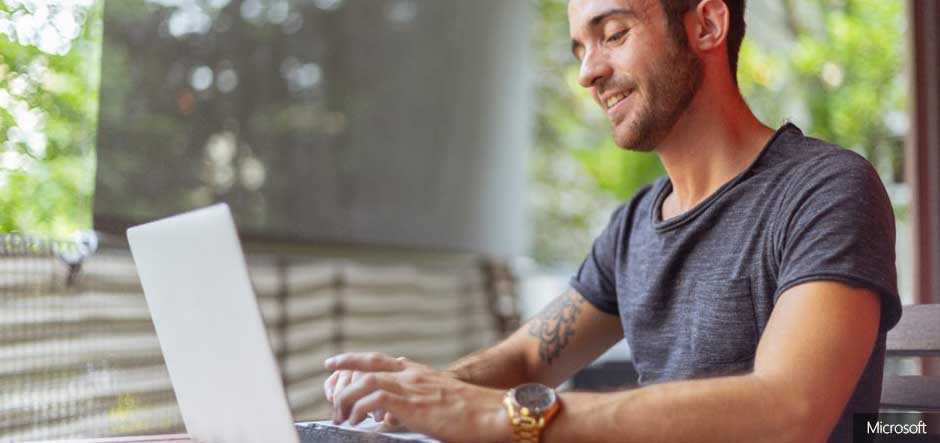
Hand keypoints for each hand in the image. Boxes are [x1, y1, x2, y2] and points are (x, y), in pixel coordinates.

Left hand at [324, 352, 510, 442]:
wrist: (495, 412)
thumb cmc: (476, 412)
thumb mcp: (443, 400)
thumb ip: (422, 400)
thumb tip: (401, 413)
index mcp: (420, 372)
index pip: (380, 360)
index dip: (353, 360)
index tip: (334, 363)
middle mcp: (414, 374)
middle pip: (368, 366)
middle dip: (342, 377)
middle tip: (330, 397)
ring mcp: (412, 386)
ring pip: (365, 383)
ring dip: (347, 399)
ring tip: (340, 416)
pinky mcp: (412, 403)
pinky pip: (374, 401)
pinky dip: (360, 410)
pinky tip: (357, 423)